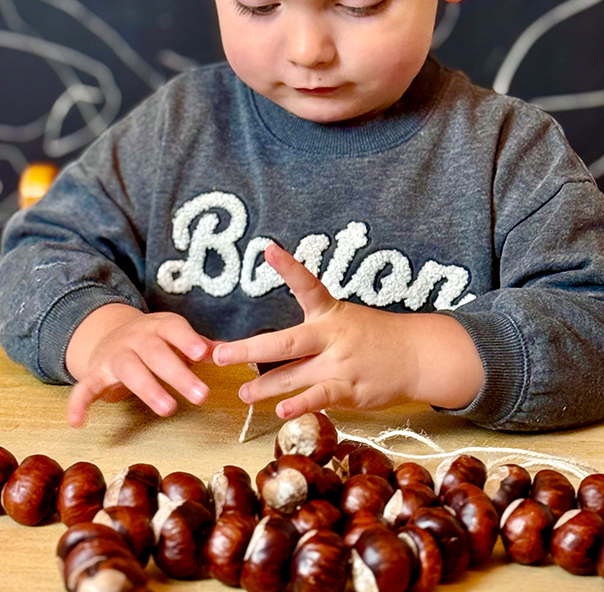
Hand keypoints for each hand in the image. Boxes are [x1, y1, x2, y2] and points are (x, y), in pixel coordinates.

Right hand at [66, 303, 215, 426]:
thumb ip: (200, 345)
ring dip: (149, 389)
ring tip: (168, 410)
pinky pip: (85, 387)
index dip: (187, 340)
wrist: (110, 334)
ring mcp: (115, 355)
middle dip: (178, 374)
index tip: (204, 354)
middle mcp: (136, 338)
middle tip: (202, 396)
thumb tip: (228, 351)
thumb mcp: (176, 336)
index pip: (174, 328)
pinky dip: (79, 403)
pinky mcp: (96, 373)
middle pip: (157, 354)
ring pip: (130, 370)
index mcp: (159, 327)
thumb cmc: (155, 340)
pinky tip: (78, 422)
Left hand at [213, 244, 483, 418]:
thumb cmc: (375, 337)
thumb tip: (271, 349)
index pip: (307, 285)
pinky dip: (300, 405)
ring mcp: (340, 363)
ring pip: (294, 375)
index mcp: (330, 313)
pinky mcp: (350, 388)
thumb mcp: (345, 321)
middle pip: (284, 342)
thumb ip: (312, 335)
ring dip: (264, 386)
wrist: (418, 355)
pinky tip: (281, 411)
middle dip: (248, 349)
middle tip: (218, 354)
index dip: (287, 266)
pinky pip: (320, 397)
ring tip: (242, 393)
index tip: (268, 248)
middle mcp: (332, 335)